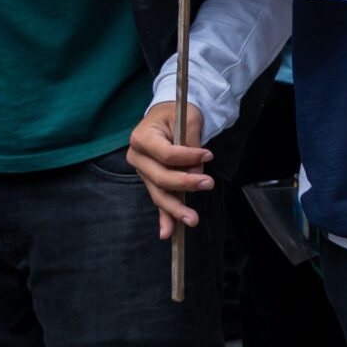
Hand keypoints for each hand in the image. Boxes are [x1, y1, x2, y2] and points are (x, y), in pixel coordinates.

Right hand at [128, 101, 210, 239]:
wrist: (166, 114)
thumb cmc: (176, 113)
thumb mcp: (187, 118)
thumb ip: (191, 144)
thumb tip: (196, 171)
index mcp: (142, 137)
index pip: (166, 154)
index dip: (188, 157)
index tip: (209, 154)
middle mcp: (137, 156)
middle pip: (160, 177)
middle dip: (184, 184)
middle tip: (208, 184)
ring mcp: (142, 170)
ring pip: (158, 192)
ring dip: (174, 209)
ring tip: (191, 220)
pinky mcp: (151, 180)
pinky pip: (158, 198)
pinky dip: (164, 216)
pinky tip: (168, 232)